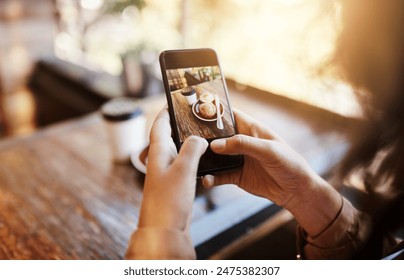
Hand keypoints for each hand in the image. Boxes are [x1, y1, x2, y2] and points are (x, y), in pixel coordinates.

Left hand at [138, 108, 207, 230]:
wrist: (163, 230)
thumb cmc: (168, 201)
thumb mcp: (183, 169)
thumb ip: (192, 149)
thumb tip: (199, 139)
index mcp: (158, 152)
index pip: (159, 125)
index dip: (165, 112)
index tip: (173, 101)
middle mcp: (161, 160)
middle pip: (168, 136)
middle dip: (179, 124)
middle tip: (193, 116)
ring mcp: (167, 173)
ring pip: (177, 150)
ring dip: (187, 141)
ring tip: (202, 133)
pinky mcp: (174, 185)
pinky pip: (183, 164)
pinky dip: (192, 157)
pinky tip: (203, 158)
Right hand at [203, 109, 341, 235]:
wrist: (296, 190)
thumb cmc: (289, 163)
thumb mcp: (267, 150)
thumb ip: (242, 144)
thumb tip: (216, 145)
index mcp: (251, 129)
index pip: (230, 115)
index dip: (214, 113)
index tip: (196, 112)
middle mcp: (241, 143)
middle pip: (217, 136)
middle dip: (203, 138)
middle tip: (188, 141)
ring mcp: (238, 159)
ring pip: (215, 157)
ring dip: (205, 159)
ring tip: (193, 161)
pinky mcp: (237, 176)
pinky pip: (219, 175)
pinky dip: (211, 178)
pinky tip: (206, 180)